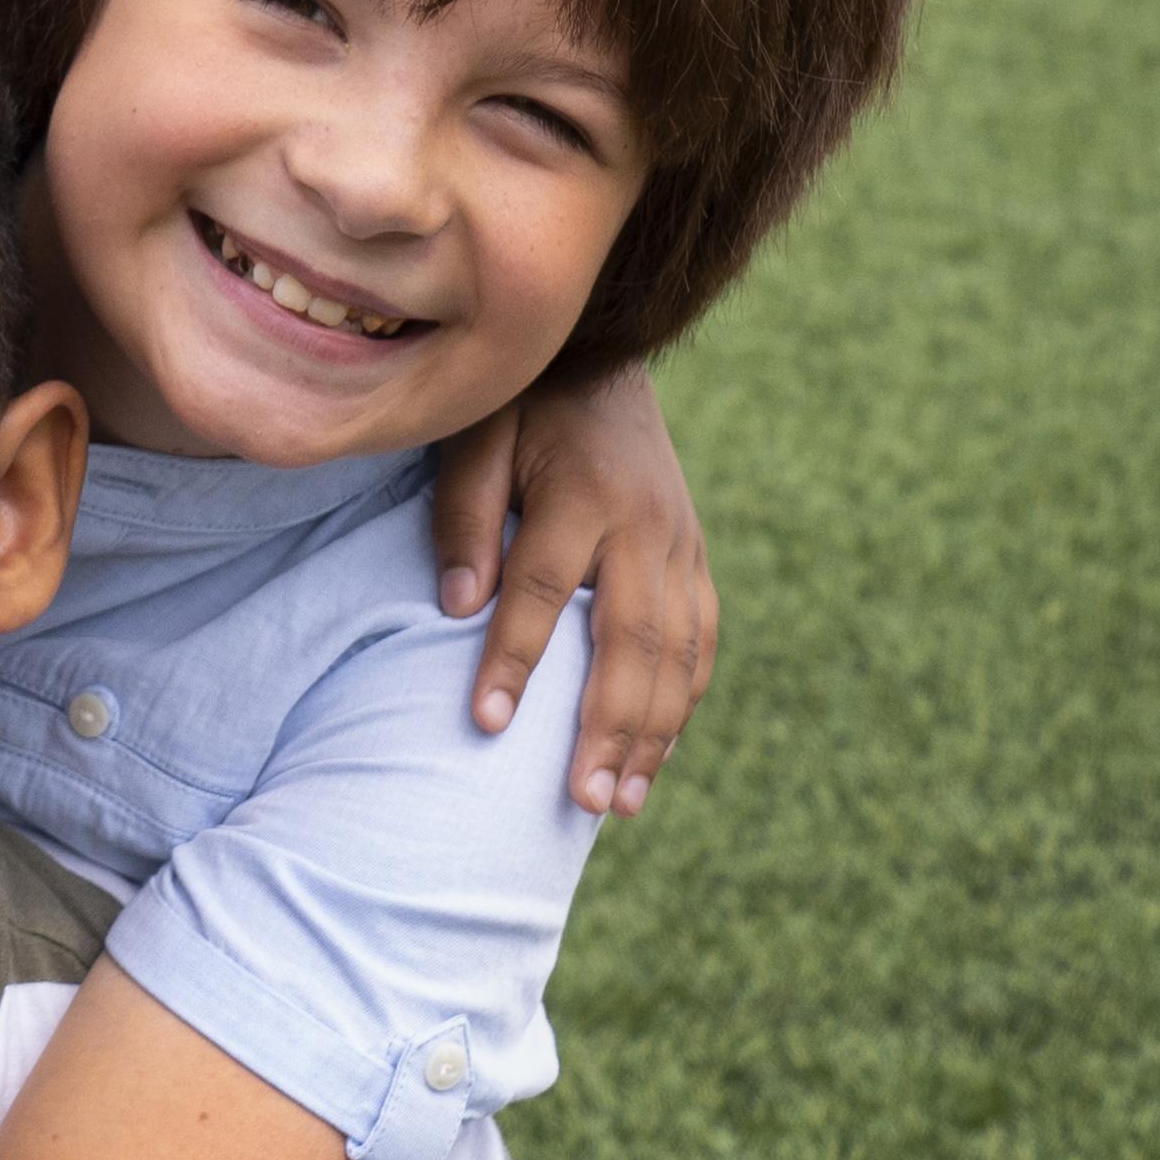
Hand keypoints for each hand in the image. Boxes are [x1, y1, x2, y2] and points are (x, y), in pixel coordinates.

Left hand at [431, 366, 719, 818]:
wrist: (606, 357)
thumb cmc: (519, 404)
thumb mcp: (474, 437)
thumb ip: (464, 515)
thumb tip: (458, 603)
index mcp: (584, 492)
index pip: (544, 589)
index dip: (514, 658)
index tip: (486, 724)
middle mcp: (647, 526)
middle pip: (631, 641)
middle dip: (608, 727)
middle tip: (582, 801)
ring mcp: (682, 545)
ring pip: (677, 655)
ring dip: (652, 734)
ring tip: (620, 803)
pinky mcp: (697, 556)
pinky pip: (701, 641)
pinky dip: (683, 701)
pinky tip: (658, 754)